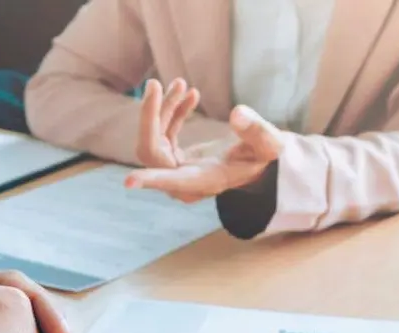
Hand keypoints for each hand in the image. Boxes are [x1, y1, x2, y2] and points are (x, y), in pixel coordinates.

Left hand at [126, 78, 283, 202]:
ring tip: (181, 84)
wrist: (256, 162)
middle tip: (155, 84)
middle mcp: (183, 180)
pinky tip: (188, 94)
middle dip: (151, 116)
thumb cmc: (263, 157)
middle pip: (152, 151)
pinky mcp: (173, 158)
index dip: (152, 179)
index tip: (129, 182)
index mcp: (203, 181)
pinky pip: (162, 134)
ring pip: (154, 139)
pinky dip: (171, 112)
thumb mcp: (269, 144)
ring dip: (163, 109)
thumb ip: (256, 131)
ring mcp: (175, 170)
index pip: (172, 182)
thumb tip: (237, 113)